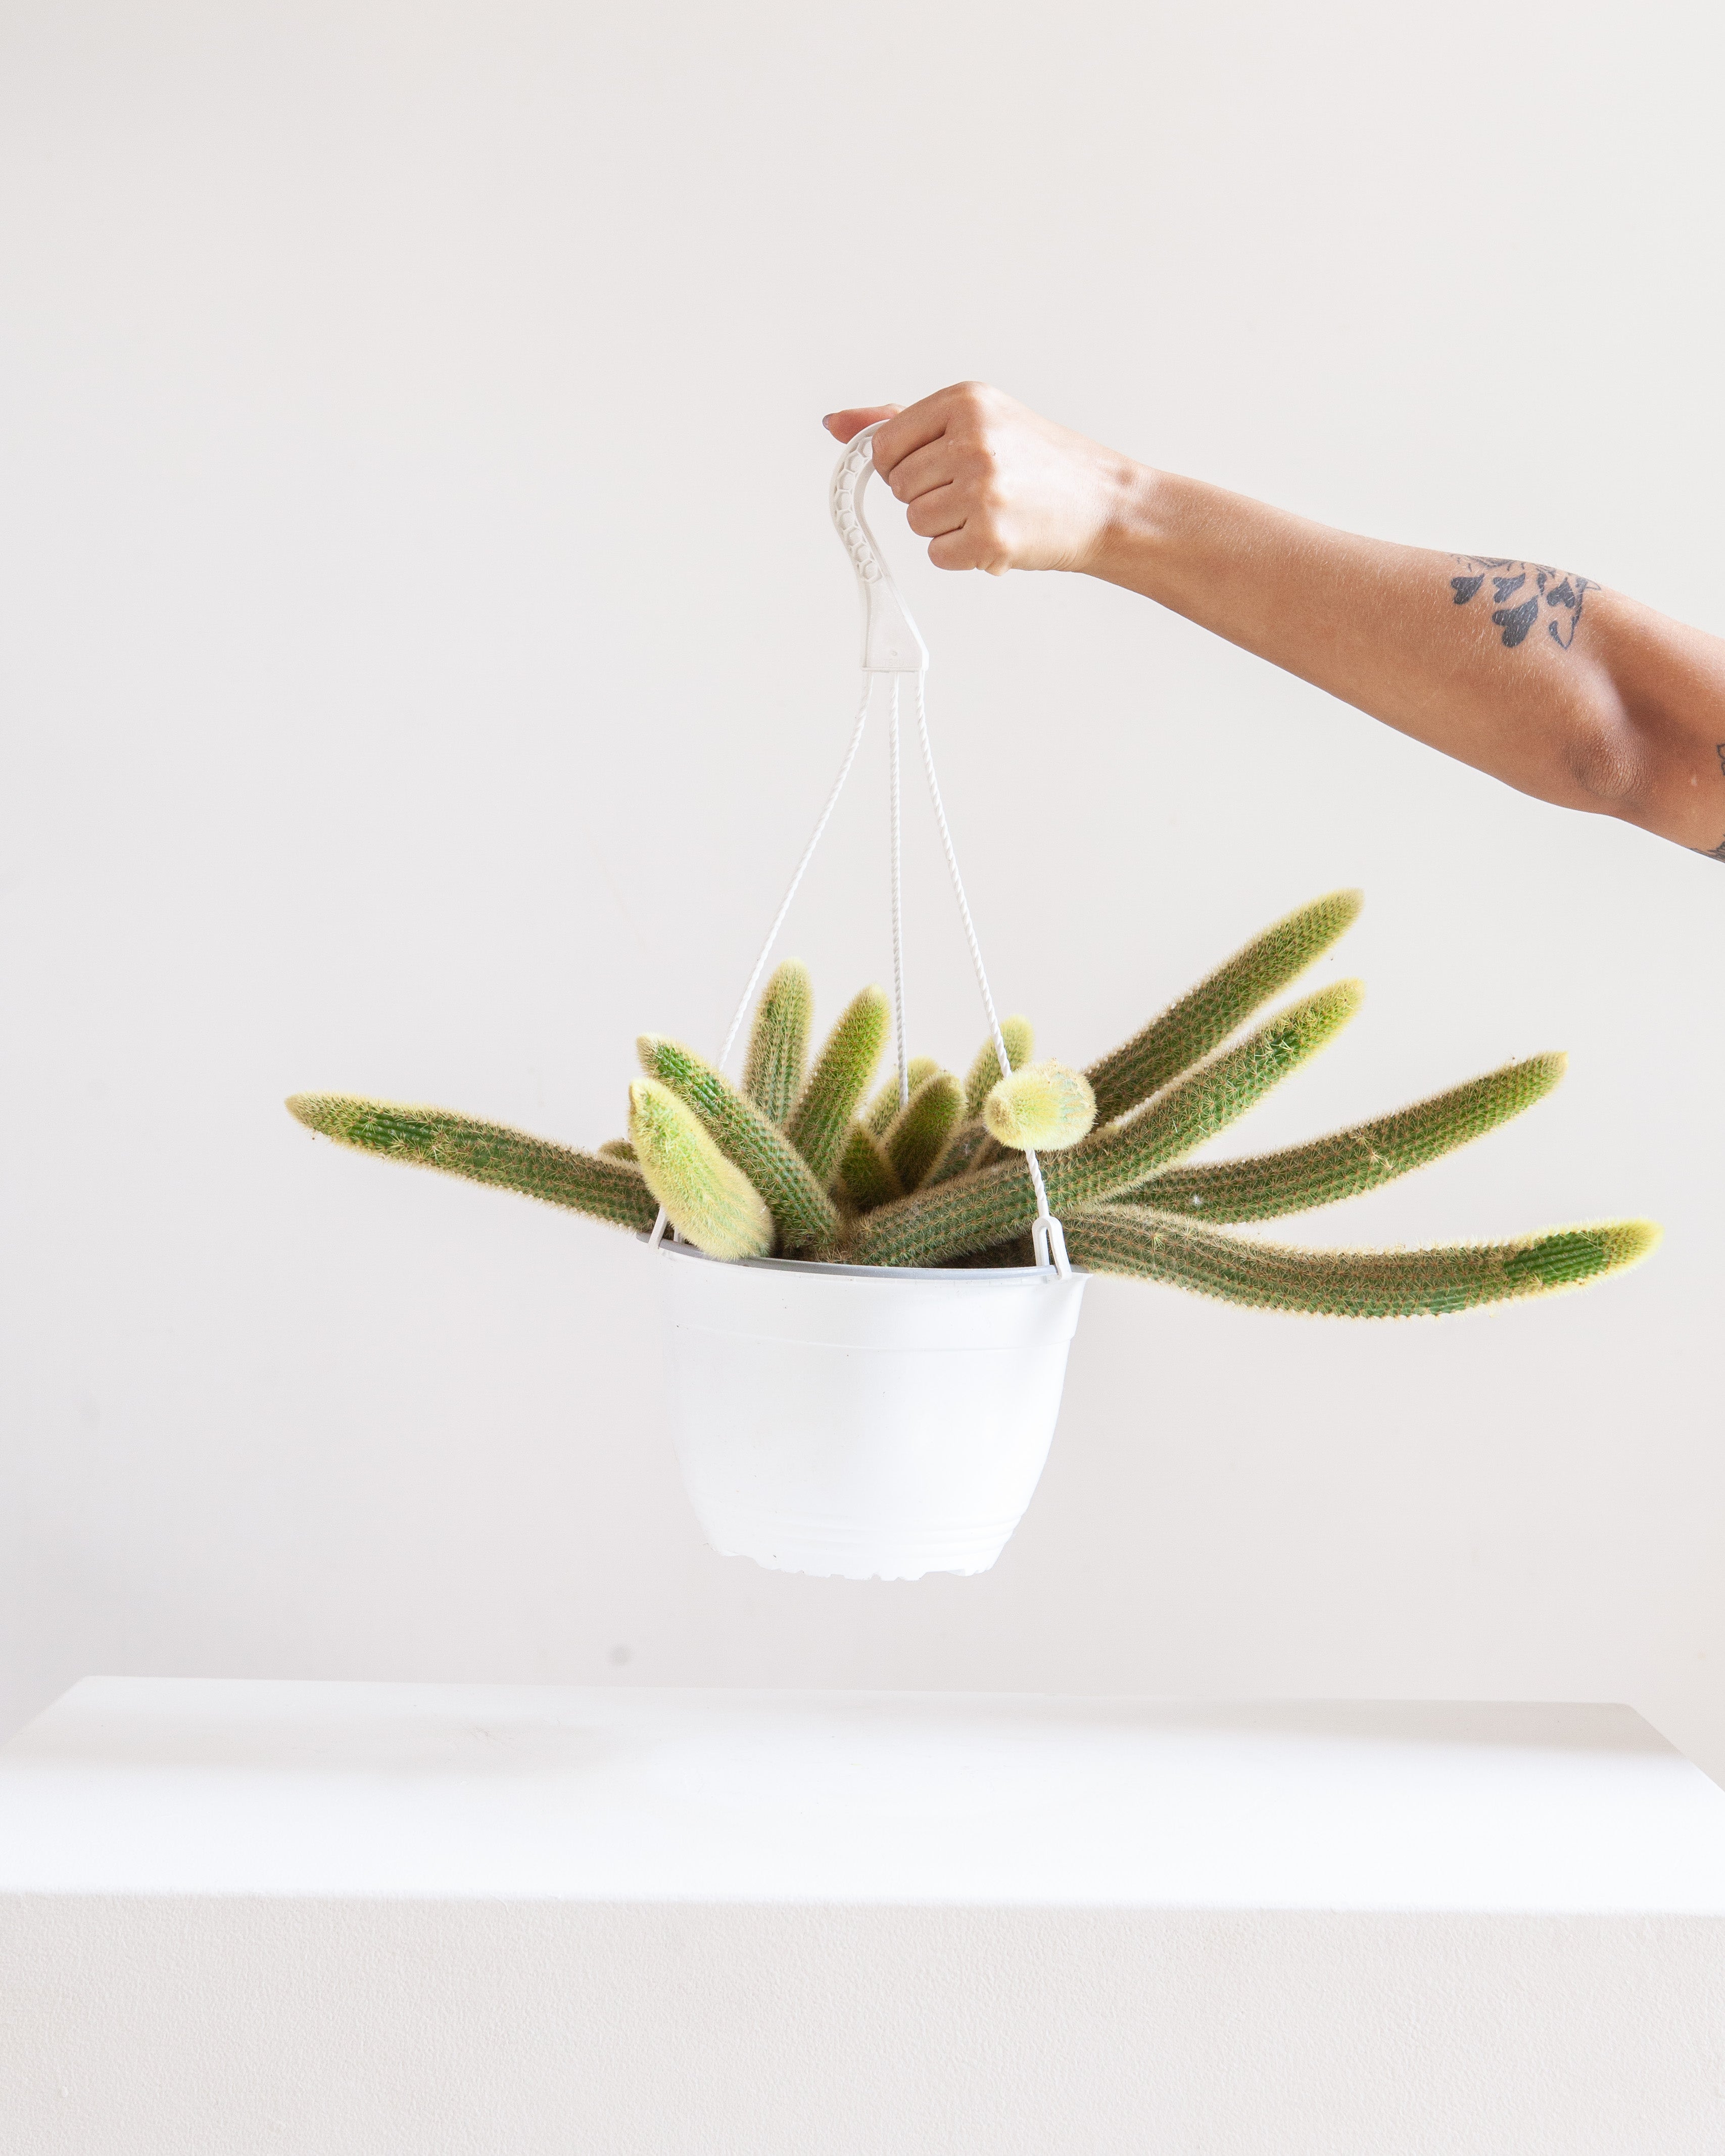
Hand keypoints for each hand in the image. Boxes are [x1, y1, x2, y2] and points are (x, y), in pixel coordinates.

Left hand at [822, 382, 1139, 575]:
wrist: (1105, 503)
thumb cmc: (1042, 463)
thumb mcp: (978, 420)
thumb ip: (901, 421)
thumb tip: (835, 424)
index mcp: (966, 401)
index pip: (885, 445)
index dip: (902, 465)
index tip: (935, 468)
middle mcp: (972, 440)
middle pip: (899, 487)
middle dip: (929, 495)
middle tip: (979, 489)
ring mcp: (981, 490)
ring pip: (916, 522)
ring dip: (946, 526)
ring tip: (991, 510)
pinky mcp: (990, 537)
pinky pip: (938, 554)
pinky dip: (962, 554)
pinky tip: (997, 534)